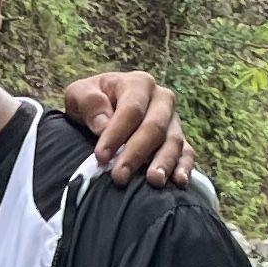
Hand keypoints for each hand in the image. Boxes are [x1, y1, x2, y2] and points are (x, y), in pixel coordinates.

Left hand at [60, 69, 192, 184]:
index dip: (116, 134)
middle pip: (154, 127)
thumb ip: (88, 102)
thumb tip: (103, 124)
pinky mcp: (180, 141)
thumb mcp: (79, 95)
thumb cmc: (91, 104)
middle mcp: (162, 100)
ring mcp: (173, 121)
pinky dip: (184, 168)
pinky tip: (178, 182)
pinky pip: (187, 154)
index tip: (101, 157)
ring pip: (173, 142)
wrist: (104, 112)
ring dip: (164, 163)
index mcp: (138, 84)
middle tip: (119, 177)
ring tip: (153, 182)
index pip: (131, 110)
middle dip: (136, 153)